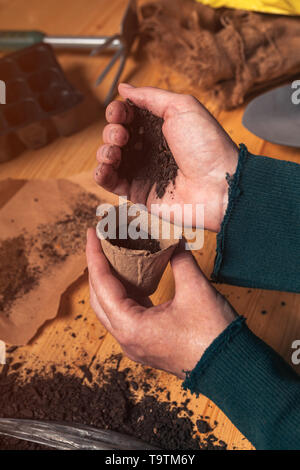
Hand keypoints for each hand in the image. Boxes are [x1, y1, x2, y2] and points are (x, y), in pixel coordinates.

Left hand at [86, 228, 236, 378]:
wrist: (231, 368)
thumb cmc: (213, 335)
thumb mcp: (196, 290)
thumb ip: (180, 261)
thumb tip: (172, 240)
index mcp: (131, 328)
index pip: (102, 285)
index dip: (95, 255)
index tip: (92, 232)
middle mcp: (127, 339)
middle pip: (99, 298)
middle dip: (98, 267)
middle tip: (100, 240)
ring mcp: (136, 343)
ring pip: (111, 307)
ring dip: (110, 280)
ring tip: (113, 255)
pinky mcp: (147, 343)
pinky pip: (126, 315)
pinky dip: (125, 293)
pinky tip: (133, 277)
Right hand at [95, 84, 237, 231]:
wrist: (218, 185)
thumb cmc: (207, 146)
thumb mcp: (182, 107)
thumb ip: (150, 96)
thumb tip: (124, 88)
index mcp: (160, 127)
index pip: (128, 116)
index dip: (118, 112)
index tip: (120, 113)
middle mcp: (150, 148)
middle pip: (115, 135)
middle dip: (112, 131)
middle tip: (123, 135)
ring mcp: (143, 171)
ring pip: (109, 157)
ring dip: (104, 150)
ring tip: (115, 151)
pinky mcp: (138, 192)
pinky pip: (110, 182)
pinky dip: (101, 173)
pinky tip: (105, 167)